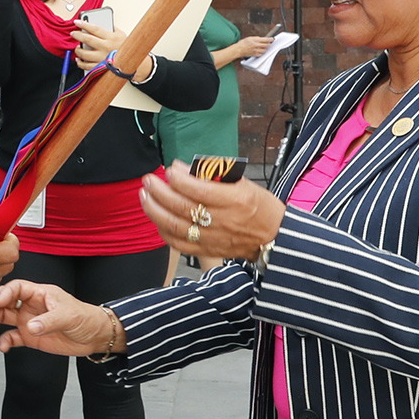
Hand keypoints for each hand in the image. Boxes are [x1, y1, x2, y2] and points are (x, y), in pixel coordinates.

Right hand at [0, 280, 120, 357]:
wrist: (94, 337)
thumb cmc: (85, 318)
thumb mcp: (68, 316)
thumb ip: (48, 321)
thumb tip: (30, 326)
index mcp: (39, 293)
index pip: (16, 288)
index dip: (4, 293)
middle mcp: (30, 305)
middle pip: (5, 301)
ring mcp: (29, 321)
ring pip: (4, 317)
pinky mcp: (30, 337)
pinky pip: (12, 337)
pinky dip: (5, 341)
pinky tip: (3, 346)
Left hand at [71, 19, 150, 78]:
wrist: (133, 63)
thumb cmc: (126, 48)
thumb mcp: (121, 34)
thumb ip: (112, 28)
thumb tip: (102, 21)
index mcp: (111, 38)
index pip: (94, 29)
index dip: (84, 24)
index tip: (77, 22)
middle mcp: (105, 48)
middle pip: (87, 40)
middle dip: (77, 35)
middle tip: (73, 33)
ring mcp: (102, 58)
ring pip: (84, 54)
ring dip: (78, 50)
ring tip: (77, 47)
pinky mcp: (100, 68)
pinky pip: (86, 66)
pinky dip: (80, 62)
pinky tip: (78, 59)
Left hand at [140, 162, 283, 260]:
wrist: (274, 237)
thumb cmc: (259, 206)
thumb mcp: (244, 183)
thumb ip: (214, 176)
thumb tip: (184, 168)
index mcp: (234, 200)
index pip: (198, 189)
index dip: (179, 179)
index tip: (170, 169)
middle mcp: (221, 220)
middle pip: (181, 207)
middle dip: (159, 191)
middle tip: (149, 179)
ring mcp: (212, 238)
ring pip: (175, 226)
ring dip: (154, 209)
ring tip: (144, 195)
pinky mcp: (207, 250)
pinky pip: (178, 243)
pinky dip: (163, 230)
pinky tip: (155, 217)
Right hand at [216, 35, 274, 68]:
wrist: (238, 49)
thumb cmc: (243, 43)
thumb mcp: (250, 38)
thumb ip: (256, 38)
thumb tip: (261, 39)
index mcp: (255, 40)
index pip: (266, 39)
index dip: (270, 39)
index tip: (272, 39)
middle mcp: (257, 45)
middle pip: (267, 45)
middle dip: (269, 44)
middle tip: (268, 43)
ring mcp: (256, 50)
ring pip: (265, 50)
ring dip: (265, 48)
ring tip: (263, 47)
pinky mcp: (255, 54)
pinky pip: (261, 54)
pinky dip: (261, 53)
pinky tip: (260, 51)